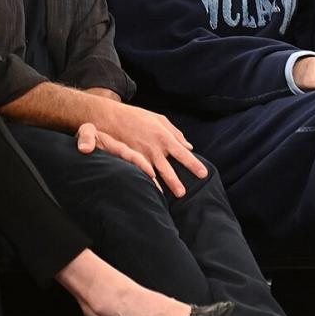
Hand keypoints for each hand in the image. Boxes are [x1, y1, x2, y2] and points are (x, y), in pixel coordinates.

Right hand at [92, 102, 207, 196]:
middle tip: (183, 194)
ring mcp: (141, 155)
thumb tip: (189, 147)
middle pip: (167, 169)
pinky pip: (139, 173)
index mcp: (164, 137)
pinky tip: (147, 191)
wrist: (111, 117)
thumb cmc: (138, 117)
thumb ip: (176, 134)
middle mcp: (154, 149)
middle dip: (175, 182)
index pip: (182, 153)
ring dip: (159, 187)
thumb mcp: (160, 119)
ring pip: (152, 175)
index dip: (193, 164)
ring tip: (164, 198)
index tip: (203, 174)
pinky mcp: (129, 159)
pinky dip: (144, 182)